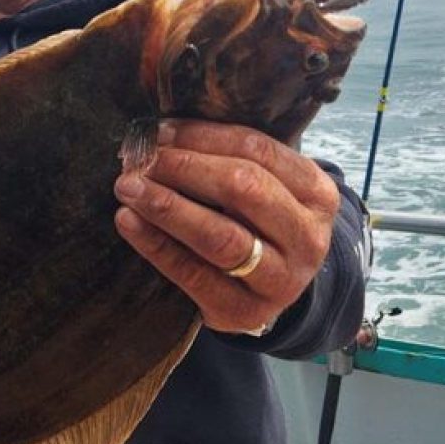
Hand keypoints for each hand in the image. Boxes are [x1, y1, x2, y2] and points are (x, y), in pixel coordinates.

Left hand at [113, 120, 338, 334]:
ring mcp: (281, 279)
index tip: (159, 132)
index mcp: (316, 192)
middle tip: (139, 160)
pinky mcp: (245, 311)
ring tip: (128, 188)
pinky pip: (193, 274)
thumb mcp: (266, 188)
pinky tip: (128, 222)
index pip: (258, 150)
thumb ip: (228, 158)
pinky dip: (156, 244)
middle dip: (184, 167)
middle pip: (242, 188)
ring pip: (220, 236)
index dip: (203, 137)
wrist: (273, 291)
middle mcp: (307, 236)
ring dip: (167, 206)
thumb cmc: (259, 225)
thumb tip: (161, 133)